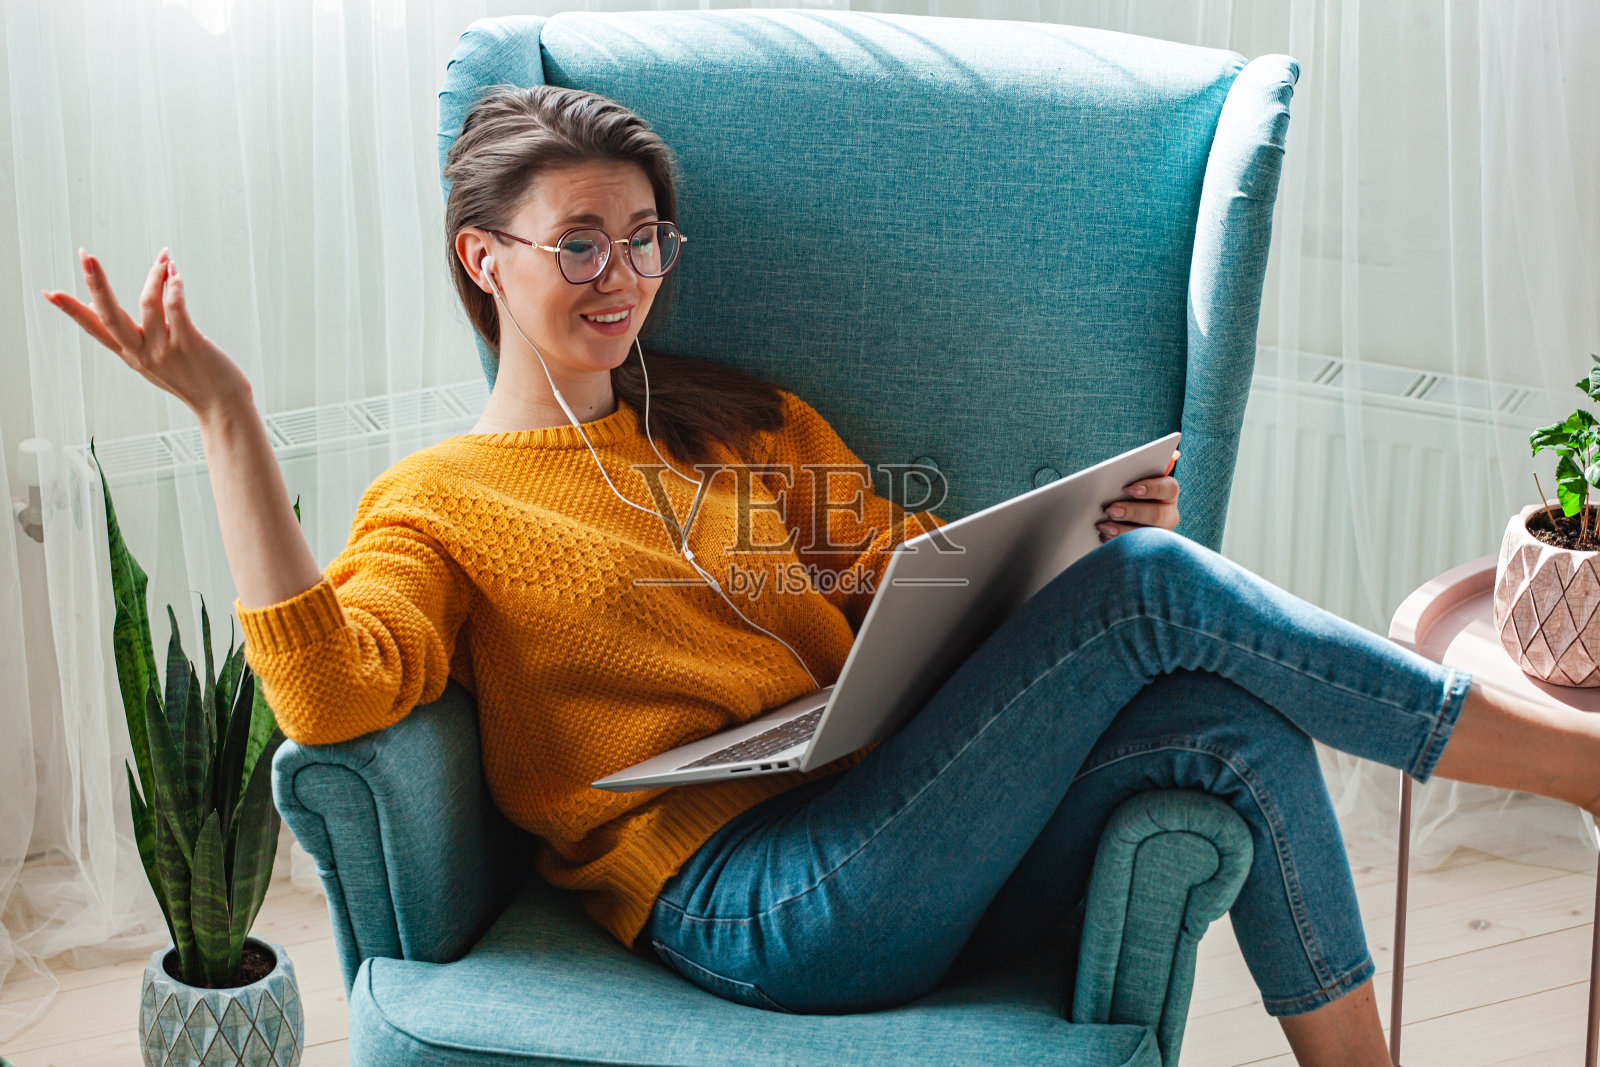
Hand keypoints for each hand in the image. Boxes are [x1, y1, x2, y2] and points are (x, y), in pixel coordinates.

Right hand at [41, 248, 251, 421]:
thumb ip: (131, 339)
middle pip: (110, 315)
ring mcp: (165, 349)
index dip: (72, 310)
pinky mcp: (189, 344)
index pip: (94, 329)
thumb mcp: (152, 362)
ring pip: (148, 303)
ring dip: (155, 276)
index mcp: (131, 355)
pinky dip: (174, 287)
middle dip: (96, 283)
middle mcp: (142, 353)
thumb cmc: (193, 380)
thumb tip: (100, 308)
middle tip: (84, 254)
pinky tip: (176, 275)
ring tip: (165, 259)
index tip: (49, 292)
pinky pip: (176, 308)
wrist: (222, 407)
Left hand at [1098, 449, 1179, 541]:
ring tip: (1103, 526)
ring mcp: (1159, 533)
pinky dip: (1118, 542)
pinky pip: (1136, 548)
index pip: (1169, 488)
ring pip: (1148, 535)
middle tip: (1110, 510)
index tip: (1128, 489)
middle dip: (1133, 512)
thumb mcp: (1132, 478)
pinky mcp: (1147, 548)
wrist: (1117, 510)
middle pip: (1159, 514)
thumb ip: (1142, 467)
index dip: (1150, 488)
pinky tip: (1104, 537)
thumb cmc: (1126, 489)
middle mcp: (1169, 514)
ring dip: (1123, 530)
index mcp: (1168, 492)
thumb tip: (1173, 454)